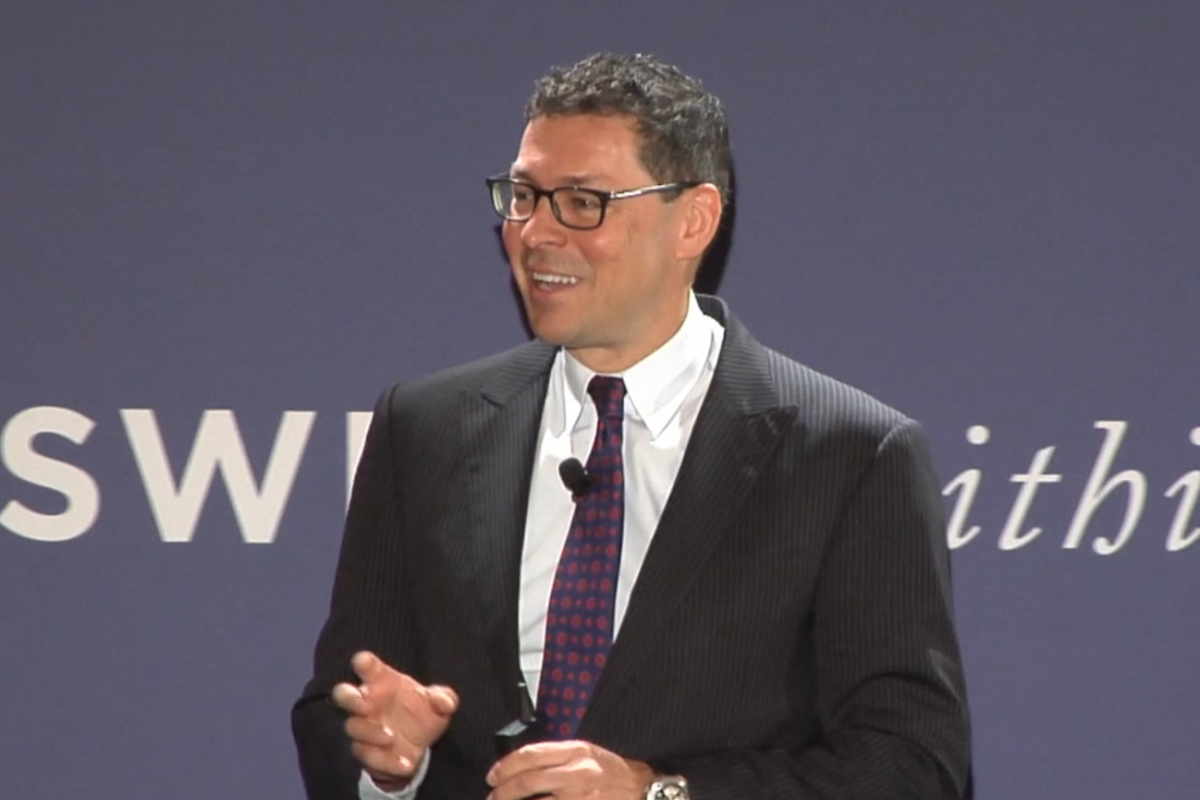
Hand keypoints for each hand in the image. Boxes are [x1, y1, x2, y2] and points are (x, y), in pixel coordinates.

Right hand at [330, 651, 458, 787]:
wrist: (420, 747)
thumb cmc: (422, 712)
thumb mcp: (440, 703)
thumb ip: (443, 698)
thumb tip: (444, 702)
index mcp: (382, 681)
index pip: (366, 666)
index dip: (363, 662)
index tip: (363, 663)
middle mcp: (368, 702)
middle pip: (343, 694)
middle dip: (349, 698)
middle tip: (366, 705)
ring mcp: (364, 727)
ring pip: (353, 727)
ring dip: (370, 733)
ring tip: (392, 738)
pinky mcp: (365, 751)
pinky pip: (366, 755)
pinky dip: (385, 761)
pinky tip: (405, 763)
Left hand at [485, 740, 654, 799]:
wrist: (644, 791)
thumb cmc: (614, 773)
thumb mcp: (588, 754)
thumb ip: (558, 758)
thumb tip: (524, 768)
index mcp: (577, 751)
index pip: (531, 754)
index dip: (506, 766)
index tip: (493, 776)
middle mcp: (578, 772)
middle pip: (528, 780)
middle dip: (504, 791)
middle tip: (493, 797)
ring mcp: (581, 796)